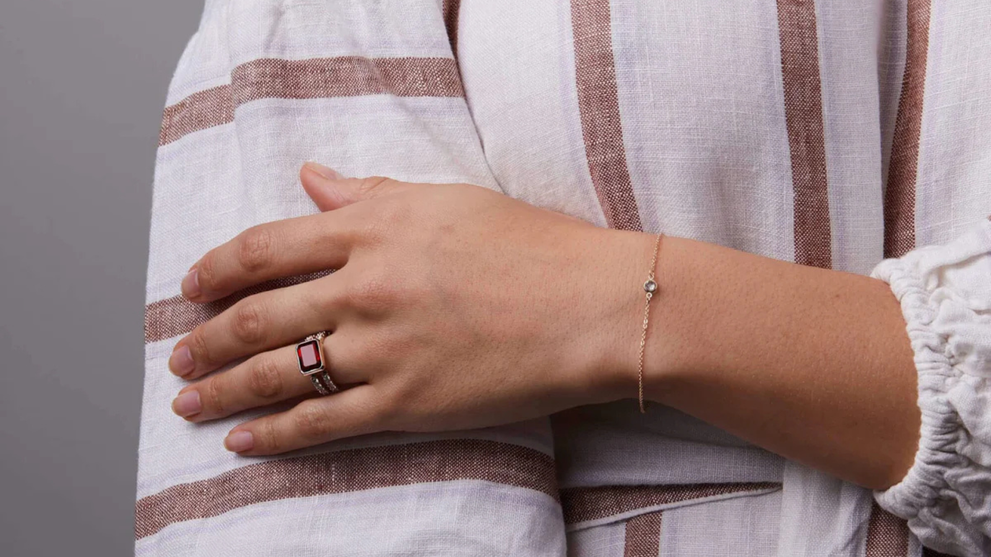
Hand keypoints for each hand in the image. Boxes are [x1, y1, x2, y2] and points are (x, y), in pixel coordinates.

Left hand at [168, 163, 650, 454]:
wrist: (594, 305)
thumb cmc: (532, 246)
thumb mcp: (446, 200)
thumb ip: (369, 193)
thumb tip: (311, 180)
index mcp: (373, 229)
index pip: (266, 247)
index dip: (217, 269)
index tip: (191, 287)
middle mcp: (365, 286)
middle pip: (257, 315)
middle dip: (205, 340)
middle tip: (179, 357)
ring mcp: (383, 348)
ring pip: (276, 373)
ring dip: (221, 389)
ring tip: (188, 402)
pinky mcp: (406, 402)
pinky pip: (322, 423)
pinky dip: (273, 435)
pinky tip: (241, 442)